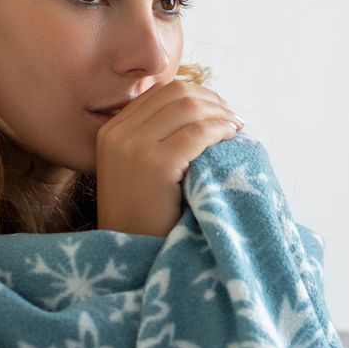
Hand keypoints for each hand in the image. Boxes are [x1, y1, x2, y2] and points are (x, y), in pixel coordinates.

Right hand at [94, 76, 243, 236]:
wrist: (130, 255)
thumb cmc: (143, 218)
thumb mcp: (138, 170)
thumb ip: (155, 139)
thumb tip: (201, 110)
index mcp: (111, 131)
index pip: (160, 92)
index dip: (196, 95)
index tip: (218, 110)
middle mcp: (117, 133)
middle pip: (175, 93)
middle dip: (212, 101)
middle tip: (233, 119)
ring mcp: (133, 147)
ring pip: (188, 108)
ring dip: (221, 114)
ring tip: (237, 128)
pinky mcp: (154, 165)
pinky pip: (197, 133)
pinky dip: (220, 130)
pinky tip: (232, 138)